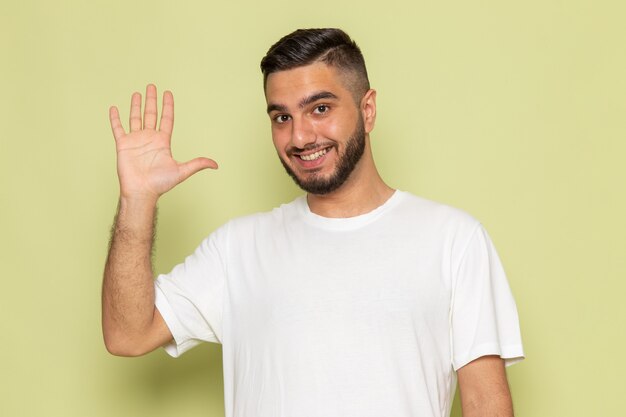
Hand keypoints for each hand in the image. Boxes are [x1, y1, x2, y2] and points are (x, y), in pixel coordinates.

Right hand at [109, 84, 217, 201]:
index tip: (168, 93)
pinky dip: (115, 119)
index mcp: (163, 142)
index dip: (167, 106)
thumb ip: (197, 164)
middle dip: (152, 100)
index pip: (166, 119)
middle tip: (152, 86)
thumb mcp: (182, 171)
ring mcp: (136, 141)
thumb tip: (216, 165)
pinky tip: (114, 108)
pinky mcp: (123, 145)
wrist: (142, 192)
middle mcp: (149, 138)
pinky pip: (118, 128)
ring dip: (136, 106)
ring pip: (135, 118)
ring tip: (138, 93)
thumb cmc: (160, 184)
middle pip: (151, 114)